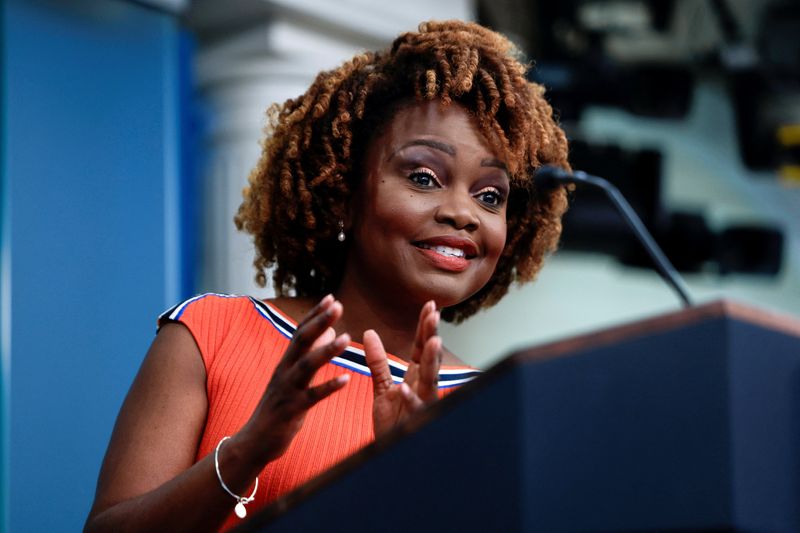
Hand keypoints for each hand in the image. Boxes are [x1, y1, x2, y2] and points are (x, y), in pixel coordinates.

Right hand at [242, 295, 350, 462]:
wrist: (254, 441)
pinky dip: (329, 388)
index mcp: (286, 363)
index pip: (301, 333)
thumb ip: (308, 356)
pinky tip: (346, 380)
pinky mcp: (291, 411)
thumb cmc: (278, 408)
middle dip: (320, 322)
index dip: (315, 315)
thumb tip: (328, 333)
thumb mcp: (291, 379)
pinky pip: (312, 397)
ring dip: (327, 351)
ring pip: (306, 366)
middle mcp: (284, 372)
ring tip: (347, 338)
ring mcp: (287, 391)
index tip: (331, 298)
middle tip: (338, 306)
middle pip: (302, 341)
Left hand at [363, 301, 442, 437]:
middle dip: (432, 336)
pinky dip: (411, 399)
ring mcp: (422, 404)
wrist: (390, 455)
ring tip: (433, 342)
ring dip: (431, 361)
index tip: (429, 305)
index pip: (421, 347)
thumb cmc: (392, 422)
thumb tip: (369, 332)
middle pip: (429, 357)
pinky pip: (414, 410)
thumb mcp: (382, 388)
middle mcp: (422, 387)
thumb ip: (378, 362)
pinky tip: (406, 389)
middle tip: (434, 314)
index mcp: (414, 377)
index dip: (425, 327)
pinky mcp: (415, 423)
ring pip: (430, 380)